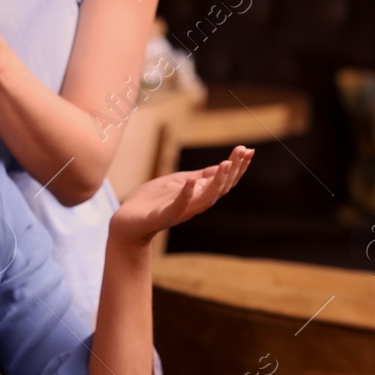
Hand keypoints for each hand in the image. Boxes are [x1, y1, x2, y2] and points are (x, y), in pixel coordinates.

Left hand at [110, 147, 253, 246]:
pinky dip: (186, 195)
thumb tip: (224, 166)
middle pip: (220, 189)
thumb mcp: (179, 183)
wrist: (126, 223)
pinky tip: (191, 181)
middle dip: (233, 171)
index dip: (238, 167)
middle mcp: (193, 204)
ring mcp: (179, 211)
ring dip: (217, 182)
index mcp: (198, 195)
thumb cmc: (152, 202)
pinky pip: (177, 207)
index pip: (224, 182)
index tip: (248, 150)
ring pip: (205, 199)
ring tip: (225, 164)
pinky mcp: (161, 217)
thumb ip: (200, 177)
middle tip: (243, 153)